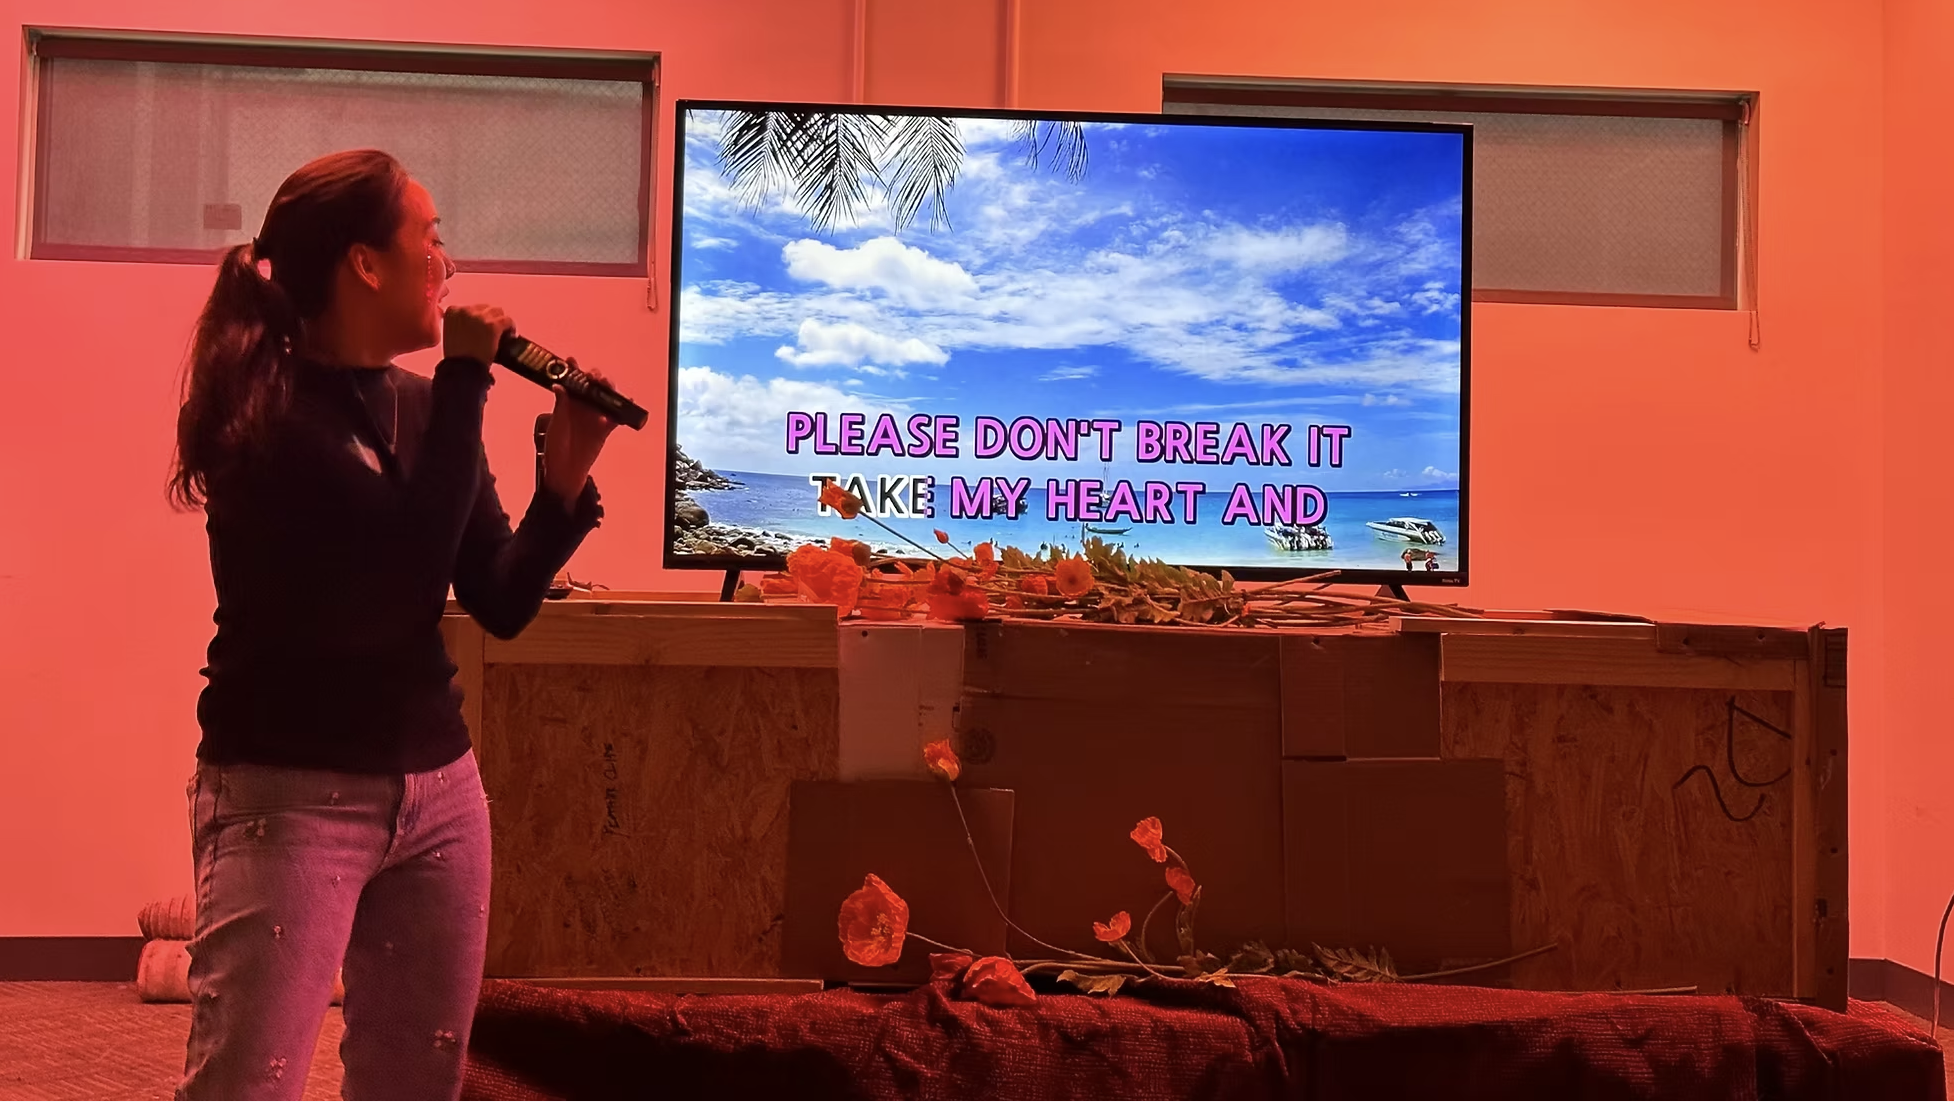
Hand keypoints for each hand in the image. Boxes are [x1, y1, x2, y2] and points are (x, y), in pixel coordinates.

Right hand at [443, 304, 513, 365]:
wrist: (462, 369)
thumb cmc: (456, 358)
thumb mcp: (452, 335)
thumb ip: (461, 324)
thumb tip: (477, 324)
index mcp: (453, 311)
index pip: (470, 308)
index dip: (479, 318)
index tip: (483, 327)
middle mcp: (466, 310)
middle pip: (485, 308)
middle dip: (490, 319)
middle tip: (495, 331)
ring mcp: (480, 317)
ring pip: (498, 312)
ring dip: (501, 322)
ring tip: (504, 333)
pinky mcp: (493, 325)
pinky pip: (508, 320)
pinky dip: (511, 327)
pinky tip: (511, 336)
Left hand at [542, 359, 618, 504]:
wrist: (566, 470)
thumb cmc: (556, 447)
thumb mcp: (556, 424)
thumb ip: (561, 405)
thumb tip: (559, 386)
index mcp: (567, 403)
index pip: (570, 381)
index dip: (571, 369)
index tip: (571, 360)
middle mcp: (582, 406)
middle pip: (591, 386)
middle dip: (594, 377)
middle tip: (595, 376)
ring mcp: (594, 417)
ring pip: (605, 397)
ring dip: (608, 390)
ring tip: (608, 386)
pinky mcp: (605, 428)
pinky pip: (617, 416)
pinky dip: (622, 410)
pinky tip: (626, 402)